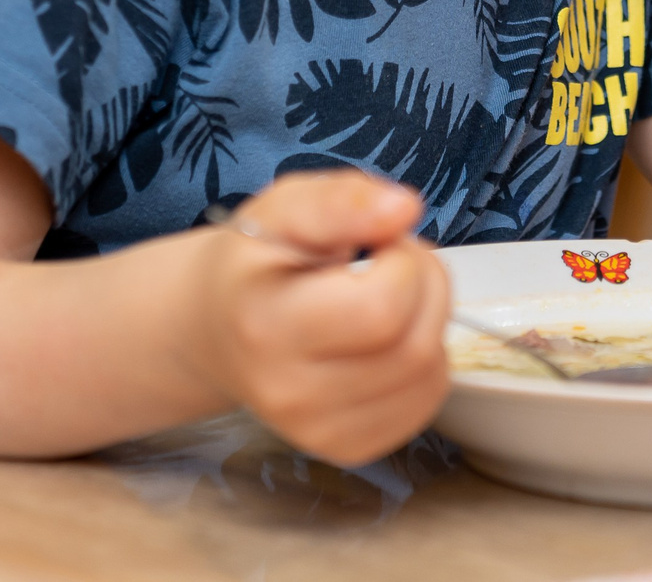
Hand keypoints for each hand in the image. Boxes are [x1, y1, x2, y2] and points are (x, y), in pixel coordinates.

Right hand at [181, 169, 450, 464]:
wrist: (219, 328)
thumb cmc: (257, 262)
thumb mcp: (284, 209)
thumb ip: (340, 202)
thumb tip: (403, 208)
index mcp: (266, 324)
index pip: (380, 309)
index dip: (403, 260)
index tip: (381, 240)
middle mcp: (286, 392)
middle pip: (413, 346)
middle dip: (427, 286)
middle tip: (395, 261)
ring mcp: (315, 430)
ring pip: (427, 376)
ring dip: (432, 322)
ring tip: (394, 295)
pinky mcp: (344, 449)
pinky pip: (424, 404)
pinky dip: (427, 364)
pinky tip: (391, 338)